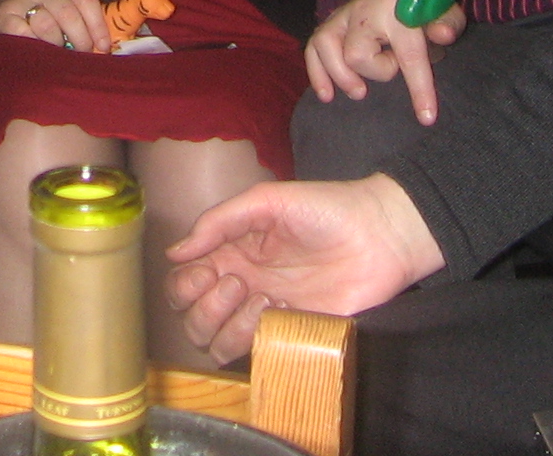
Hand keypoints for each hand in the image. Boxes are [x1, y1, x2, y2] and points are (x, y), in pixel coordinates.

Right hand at [0, 0, 111, 53]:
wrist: (0, 12)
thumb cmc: (42, 14)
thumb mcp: (64, 6)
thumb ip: (85, 19)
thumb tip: (108, 44)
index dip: (97, 25)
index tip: (103, 46)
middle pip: (68, 13)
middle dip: (80, 39)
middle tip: (82, 54)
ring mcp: (21, 0)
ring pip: (47, 24)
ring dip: (57, 44)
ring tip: (58, 52)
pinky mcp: (4, 16)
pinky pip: (25, 35)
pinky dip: (36, 46)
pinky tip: (38, 51)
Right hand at [165, 176, 445, 364]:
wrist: (379, 235)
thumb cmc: (325, 209)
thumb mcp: (266, 201)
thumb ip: (218, 222)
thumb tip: (173, 253)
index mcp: (230, 254)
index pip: (183, 284)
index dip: (184, 284)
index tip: (208, 270)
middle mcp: (242, 287)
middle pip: (193, 320)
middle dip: (205, 307)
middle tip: (239, 282)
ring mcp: (266, 314)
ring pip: (217, 344)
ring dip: (230, 326)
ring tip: (264, 299)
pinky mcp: (294, 334)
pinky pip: (258, 352)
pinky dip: (258, 337)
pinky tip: (283, 311)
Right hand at [302, 0, 466, 119]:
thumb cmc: (422, 9)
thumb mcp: (444, 11)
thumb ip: (448, 22)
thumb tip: (443, 35)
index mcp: (398, 7)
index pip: (408, 53)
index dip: (419, 88)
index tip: (427, 118)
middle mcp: (364, 9)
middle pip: (357, 54)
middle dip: (378, 71)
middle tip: (393, 66)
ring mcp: (342, 16)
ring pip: (325, 46)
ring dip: (341, 75)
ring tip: (360, 90)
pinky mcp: (328, 25)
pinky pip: (312, 48)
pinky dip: (317, 73)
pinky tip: (327, 95)